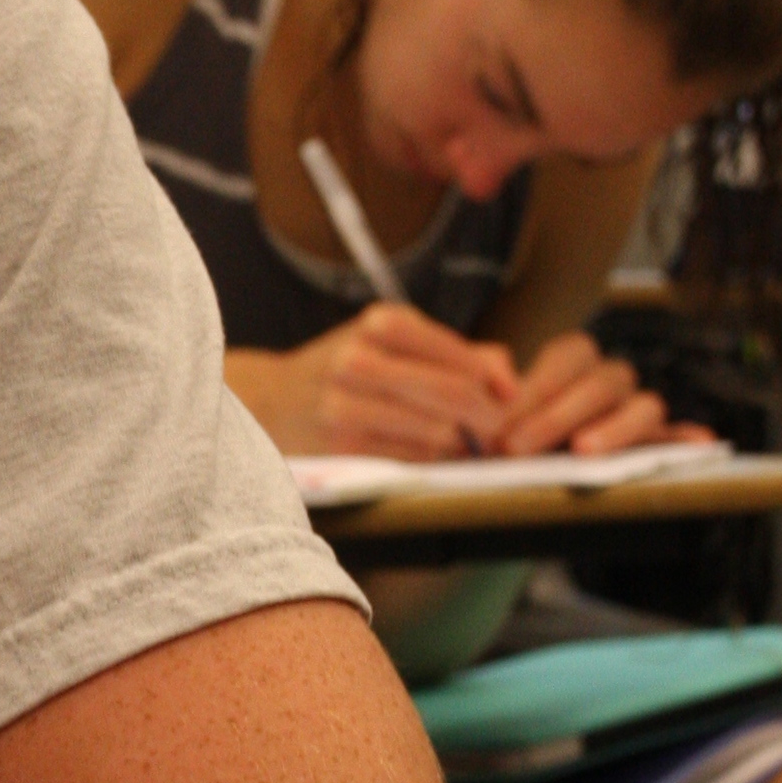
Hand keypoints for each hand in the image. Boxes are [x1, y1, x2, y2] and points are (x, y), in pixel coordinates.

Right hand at [239, 306, 519, 458]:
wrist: (272, 399)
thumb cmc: (348, 368)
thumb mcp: (394, 340)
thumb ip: (458, 352)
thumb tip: (510, 382)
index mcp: (381, 323)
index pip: (462, 357)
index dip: (496, 385)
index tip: (510, 401)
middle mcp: (360, 359)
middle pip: (455, 395)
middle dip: (487, 418)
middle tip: (498, 431)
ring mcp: (347, 405)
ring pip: (438, 431)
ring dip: (461, 443)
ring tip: (463, 442)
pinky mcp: (342, 446)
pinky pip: (412, 458)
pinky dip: (432, 459)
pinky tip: (429, 452)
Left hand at [495, 331, 711, 458]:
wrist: (502, 465)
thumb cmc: (496, 432)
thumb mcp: (481, 402)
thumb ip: (485, 378)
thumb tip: (494, 372)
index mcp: (571, 362)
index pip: (571, 355)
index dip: (541, 385)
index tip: (503, 421)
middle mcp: (607, 382)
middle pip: (603, 382)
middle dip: (558, 415)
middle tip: (518, 448)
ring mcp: (632, 413)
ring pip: (643, 406)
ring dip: (614, 429)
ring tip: (583, 452)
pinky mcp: (652, 446)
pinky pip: (675, 439)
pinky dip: (685, 441)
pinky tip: (697, 445)